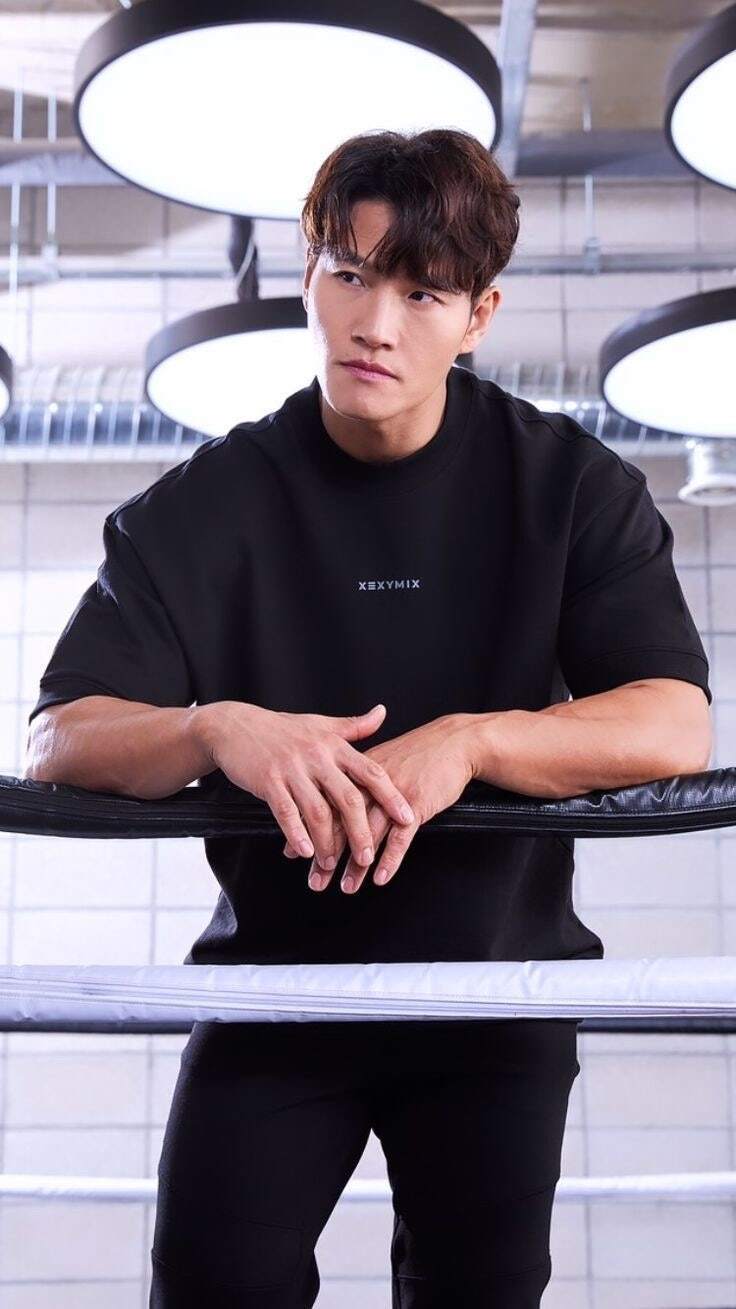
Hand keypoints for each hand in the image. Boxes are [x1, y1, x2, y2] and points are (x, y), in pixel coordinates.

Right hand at [203, 700, 415, 870]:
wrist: (235, 726)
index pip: (371, 772)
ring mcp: (292, 769)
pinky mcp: (268, 781)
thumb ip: (354, 726)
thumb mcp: (321, 724)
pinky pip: (286, 812)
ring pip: (317, 811)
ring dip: (327, 841)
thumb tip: (383, 713)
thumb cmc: (281, 729)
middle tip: (368, 856)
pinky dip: (296, 834)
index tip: (407, 818)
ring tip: (332, 862)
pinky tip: (304, 851)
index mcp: (333, 745)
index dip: (391, 796)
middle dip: (360, 831)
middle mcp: (316, 757)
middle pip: (348, 797)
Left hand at [283, 713, 476, 892]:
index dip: (309, 831)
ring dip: (357, 864)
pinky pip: (401, 836)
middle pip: (342, 824)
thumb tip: (333, 805)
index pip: (326, 806)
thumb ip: (356, 782)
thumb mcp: (380, 761)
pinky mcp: (416, 804)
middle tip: (316, 880)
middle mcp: (370, 785)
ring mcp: (393, 795)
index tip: (294, 853)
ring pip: (369, 833)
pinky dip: (390, 858)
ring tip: (346, 886)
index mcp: (357, 773)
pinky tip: (380, 876)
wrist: (453, 742)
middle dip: (327, 855)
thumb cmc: (417, 754)